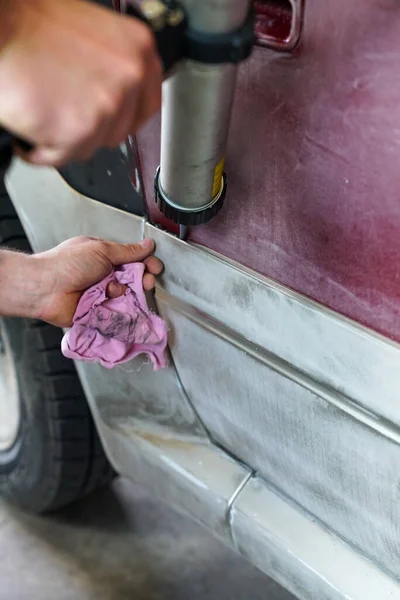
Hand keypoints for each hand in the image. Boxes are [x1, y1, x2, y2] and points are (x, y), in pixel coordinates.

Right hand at [0, 0, 161, 165]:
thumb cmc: (31, 26)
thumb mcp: (91, 34)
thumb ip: (113, 65)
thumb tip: (115, 92)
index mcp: (137, 50)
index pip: (148, 104)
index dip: (126, 118)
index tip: (112, 122)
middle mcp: (128, 78)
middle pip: (118, 131)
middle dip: (91, 130)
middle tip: (64, 114)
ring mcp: (106, 107)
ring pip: (90, 147)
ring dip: (64, 140)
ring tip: (42, 115)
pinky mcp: (79, 131)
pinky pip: (63, 156)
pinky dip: (41, 150)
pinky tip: (30, 129)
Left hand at [31, 237, 162, 326]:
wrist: (45, 288)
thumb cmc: (67, 264)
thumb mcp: (102, 250)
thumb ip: (127, 251)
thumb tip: (147, 245)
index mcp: (103, 256)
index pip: (132, 259)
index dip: (145, 263)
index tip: (155, 268)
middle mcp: (103, 275)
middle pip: (132, 279)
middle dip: (141, 280)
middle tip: (145, 283)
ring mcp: (100, 294)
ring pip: (126, 296)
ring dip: (125, 294)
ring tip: (114, 292)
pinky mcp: (97, 312)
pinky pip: (116, 312)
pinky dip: (118, 309)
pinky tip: (112, 304)